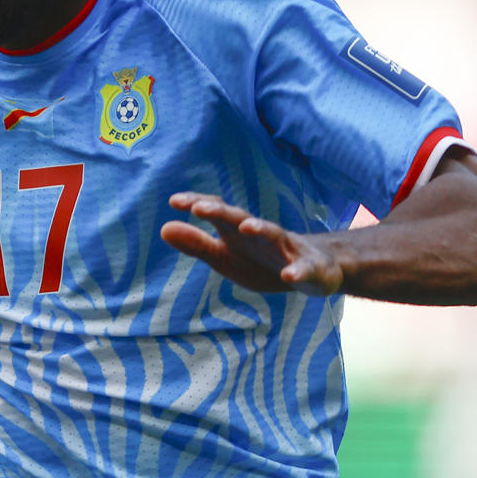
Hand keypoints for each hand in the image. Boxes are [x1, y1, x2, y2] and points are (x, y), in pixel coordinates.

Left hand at [160, 192, 345, 295]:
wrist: (312, 268)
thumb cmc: (258, 259)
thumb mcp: (223, 255)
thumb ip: (196, 243)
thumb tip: (164, 228)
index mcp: (237, 230)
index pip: (216, 211)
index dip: (197, 205)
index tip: (174, 201)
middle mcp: (261, 234)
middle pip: (240, 218)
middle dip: (221, 212)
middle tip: (199, 208)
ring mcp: (287, 249)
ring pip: (275, 235)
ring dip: (261, 229)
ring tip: (246, 227)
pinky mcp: (309, 268)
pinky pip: (303, 269)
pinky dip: (297, 271)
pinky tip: (289, 275)